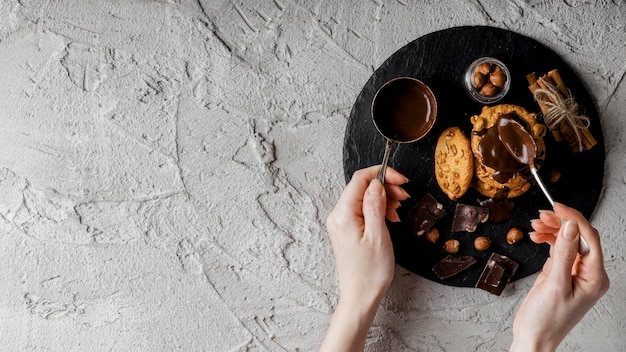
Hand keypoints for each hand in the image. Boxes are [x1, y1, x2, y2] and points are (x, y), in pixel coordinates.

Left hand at [320, 166, 408, 351]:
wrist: (361, 295)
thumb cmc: (370, 271)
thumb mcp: (378, 234)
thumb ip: (376, 205)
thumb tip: (376, 183)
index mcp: (343, 214)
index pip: (360, 179)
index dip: (382, 174)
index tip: (401, 178)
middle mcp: (337, 216)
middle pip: (361, 187)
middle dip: (385, 186)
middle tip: (404, 195)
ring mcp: (341, 223)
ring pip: (363, 197)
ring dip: (383, 198)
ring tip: (399, 209)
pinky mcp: (346, 230)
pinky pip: (362, 210)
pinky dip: (377, 209)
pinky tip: (390, 217)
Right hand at [510, 203, 609, 351]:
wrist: (533, 337)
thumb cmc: (545, 320)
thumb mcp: (554, 284)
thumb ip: (563, 253)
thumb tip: (570, 227)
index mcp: (595, 278)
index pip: (589, 238)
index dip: (573, 219)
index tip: (557, 207)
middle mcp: (589, 274)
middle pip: (579, 237)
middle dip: (560, 223)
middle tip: (541, 216)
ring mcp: (576, 274)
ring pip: (568, 241)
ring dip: (552, 230)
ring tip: (535, 226)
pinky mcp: (563, 274)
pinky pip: (559, 250)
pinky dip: (548, 241)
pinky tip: (537, 238)